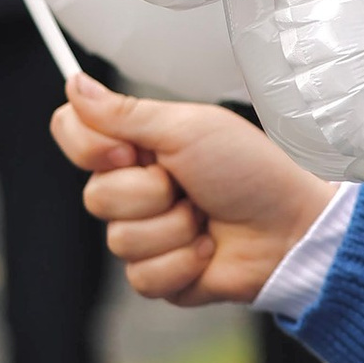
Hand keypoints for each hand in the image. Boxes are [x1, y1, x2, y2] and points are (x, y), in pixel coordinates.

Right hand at [50, 75, 337, 304]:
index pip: (71, 135)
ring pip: (119, 240)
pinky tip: (207, 249)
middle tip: (188, 184)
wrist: (291, 227)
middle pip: (95, 196)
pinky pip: (141, 277)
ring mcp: (145, 234)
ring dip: (174, 228)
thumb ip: (124, 113)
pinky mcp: (158, 276)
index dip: (91, 147)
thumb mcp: (188, 128)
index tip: (131, 150)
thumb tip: (73, 85)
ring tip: (206, 217)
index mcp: (137, 145)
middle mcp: (134, 188)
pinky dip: (182, 262)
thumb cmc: (251, 170)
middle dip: (151, 193)